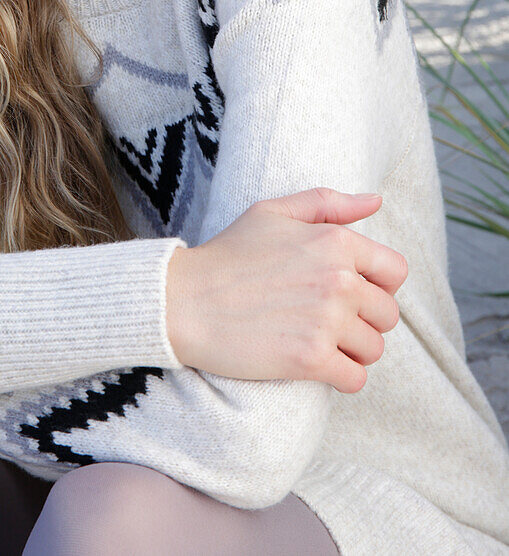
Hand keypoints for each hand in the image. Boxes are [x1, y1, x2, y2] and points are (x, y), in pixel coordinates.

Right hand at [165, 186, 407, 392]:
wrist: (183, 300)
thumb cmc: (226, 255)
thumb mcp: (273, 212)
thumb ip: (327, 203)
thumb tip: (375, 200)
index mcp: (335, 241)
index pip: (395, 271)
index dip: (378, 286)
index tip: (352, 295)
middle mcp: (339, 279)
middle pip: (388, 314)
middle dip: (364, 322)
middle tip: (328, 323)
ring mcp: (327, 320)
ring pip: (374, 349)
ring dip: (352, 352)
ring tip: (319, 343)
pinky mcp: (311, 358)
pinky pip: (356, 380)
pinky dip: (341, 379)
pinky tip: (315, 366)